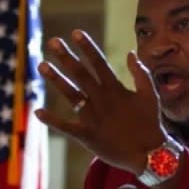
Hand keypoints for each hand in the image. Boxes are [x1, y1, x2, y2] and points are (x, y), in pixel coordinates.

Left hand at [35, 30, 165, 174]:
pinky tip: (37, 111)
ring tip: (42, 65)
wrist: (149, 155)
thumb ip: (141, 74)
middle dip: (66, 57)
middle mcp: (102, 101)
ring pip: (70, 95)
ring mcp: (93, 118)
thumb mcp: (151, 96)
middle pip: (80, 75)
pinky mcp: (87, 136)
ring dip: (56, 80)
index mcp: (116, 90)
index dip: (87, 48)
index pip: (99, 63)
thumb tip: (131, 53)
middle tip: (53, 42)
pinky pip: (66, 127)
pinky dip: (52, 120)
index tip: (75, 33)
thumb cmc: (150, 124)